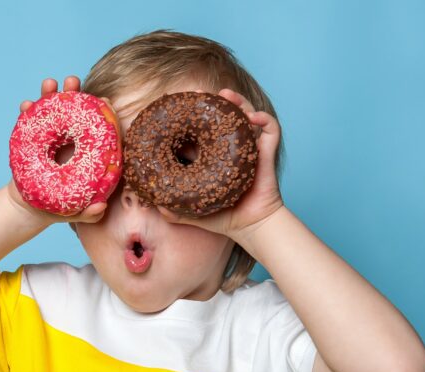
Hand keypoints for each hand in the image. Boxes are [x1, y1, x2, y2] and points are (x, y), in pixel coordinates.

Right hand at [10, 75, 115, 225]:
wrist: (30, 207)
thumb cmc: (58, 208)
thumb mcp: (74, 211)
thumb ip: (88, 213)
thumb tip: (100, 208)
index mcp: (88, 153)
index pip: (99, 129)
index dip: (102, 114)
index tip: (104, 102)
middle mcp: (72, 140)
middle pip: (75, 112)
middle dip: (74, 94)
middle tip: (72, 81)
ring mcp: (53, 137)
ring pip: (53, 111)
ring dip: (50, 94)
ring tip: (49, 84)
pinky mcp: (35, 138)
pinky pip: (31, 122)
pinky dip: (28, 111)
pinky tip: (25, 105)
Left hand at [156, 88, 283, 242]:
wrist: (250, 226)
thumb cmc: (222, 218)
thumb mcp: (192, 212)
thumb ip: (173, 210)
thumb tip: (154, 205)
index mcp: (210, 156)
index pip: (199, 129)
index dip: (191, 116)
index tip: (180, 105)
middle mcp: (229, 147)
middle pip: (223, 115)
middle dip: (212, 101)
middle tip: (199, 93)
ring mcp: (248, 147)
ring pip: (245, 116)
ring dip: (238, 102)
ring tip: (227, 95)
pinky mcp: (266, 153)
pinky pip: (270, 131)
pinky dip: (264, 120)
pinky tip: (254, 118)